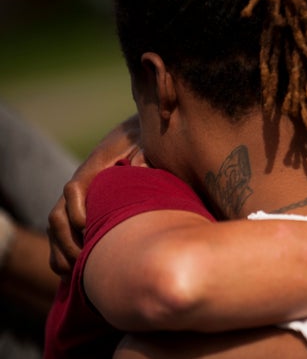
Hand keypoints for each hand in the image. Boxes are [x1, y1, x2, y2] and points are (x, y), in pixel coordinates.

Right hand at [47, 116, 143, 275]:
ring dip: (63, 252)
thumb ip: (143, 155)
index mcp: (95, 168)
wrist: (137, 136)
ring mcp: (78, 201)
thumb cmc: (144, 142)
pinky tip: (76, 274)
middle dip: (67, 241)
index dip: (76, 209)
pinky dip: (64, 255)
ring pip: (56, 229)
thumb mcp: (146, 143)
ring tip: (78, 273)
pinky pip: (62, 236)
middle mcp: (81, 186)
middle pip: (58, 216)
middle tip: (84, 261)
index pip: (74, 188)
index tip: (87, 227)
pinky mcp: (81, 212)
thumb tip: (139, 168)